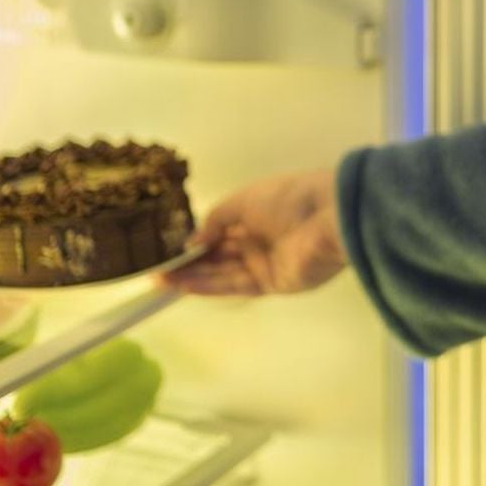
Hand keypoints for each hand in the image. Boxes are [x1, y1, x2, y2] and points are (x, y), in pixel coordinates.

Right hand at [159, 169, 347, 295]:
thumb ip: (216, 220)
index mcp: (256, 212)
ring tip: (162, 281)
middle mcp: (259, 239)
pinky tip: (184, 286)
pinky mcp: (272, 284)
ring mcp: (265, 263)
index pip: (220, 230)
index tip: (169, 248)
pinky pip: (235, 285)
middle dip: (189, 262)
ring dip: (193, 276)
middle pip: (219, 254)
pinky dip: (209, 286)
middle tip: (157, 270)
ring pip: (223, 272)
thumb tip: (193, 240)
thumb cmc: (288, 199)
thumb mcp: (244, 199)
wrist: (328, 218)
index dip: (196, 239)